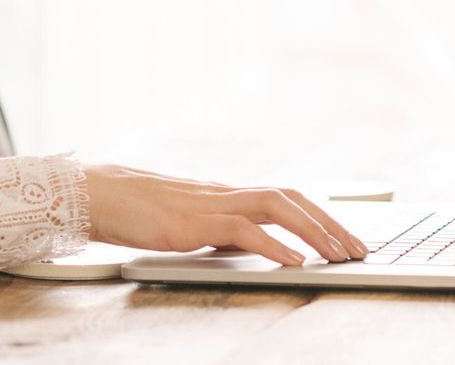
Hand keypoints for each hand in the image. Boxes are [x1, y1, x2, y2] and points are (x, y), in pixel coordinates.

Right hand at [82, 164, 368, 265]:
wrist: (96, 194)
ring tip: (338, 255)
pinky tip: (294, 261)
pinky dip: (273, 243)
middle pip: (291, 196)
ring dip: (313, 231)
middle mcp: (224, 193)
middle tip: (359, 250)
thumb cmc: (133, 209)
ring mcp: (209, 204)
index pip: (285, 196)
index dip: (320, 214)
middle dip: (330, 223)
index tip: (347, 238)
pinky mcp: (193, 222)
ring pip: (276, 205)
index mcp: (224, 194)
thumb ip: (216, 227)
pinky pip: (242, 229)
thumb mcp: (185, 220)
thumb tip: (246, 243)